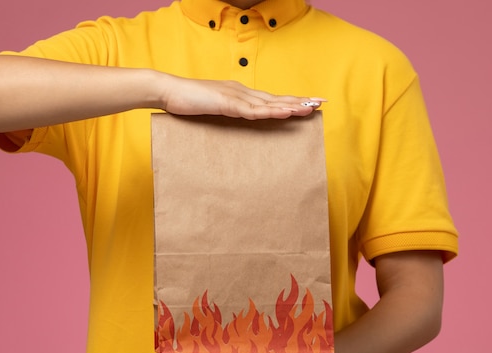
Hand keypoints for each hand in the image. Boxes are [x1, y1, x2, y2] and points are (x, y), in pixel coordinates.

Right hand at [161, 76, 323, 119]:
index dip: (292, 100)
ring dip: (291, 106)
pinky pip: (253, 109)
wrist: (169, 91)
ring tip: (310, 109)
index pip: (272, 98)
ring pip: (269, 103)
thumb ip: (229, 113)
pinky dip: (270, 111)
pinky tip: (285, 112)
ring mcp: (236, 96)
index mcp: (241, 94)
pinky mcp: (227, 103)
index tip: (311, 103)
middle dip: (300, 101)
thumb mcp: (215, 108)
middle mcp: (243, 92)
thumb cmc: (189, 101)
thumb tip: (242, 121)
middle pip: (277, 97)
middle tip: (322, 103)